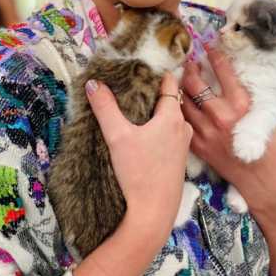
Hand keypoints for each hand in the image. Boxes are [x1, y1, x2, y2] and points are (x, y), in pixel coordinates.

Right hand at [85, 72, 192, 240]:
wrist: (154, 212)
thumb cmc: (138, 173)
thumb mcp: (117, 136)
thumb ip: (105, 107)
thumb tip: (92, 83)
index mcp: (172, 116)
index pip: (169, 81)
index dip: (157, 70)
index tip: (143, 64)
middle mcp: (183, 127)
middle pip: (170, 99)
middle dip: (153, 90)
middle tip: (133, 83)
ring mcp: (183, 145)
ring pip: (170, 118)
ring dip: (156, 110)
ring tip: (136, 106)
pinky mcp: (178, 159)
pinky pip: (170, 133)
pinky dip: (159, 127)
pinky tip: (143, 133)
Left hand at [181, 50, 275, 213]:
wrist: (262, 179)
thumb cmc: (270, 145)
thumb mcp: (270, 113)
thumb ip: (256, 92)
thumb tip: (245, 70)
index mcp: (241, 105)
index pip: (223, 71)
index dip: (214, 56)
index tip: (210, 49)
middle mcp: (221, 116)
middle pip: (195, 83)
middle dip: (191, 68)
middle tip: (192, 63)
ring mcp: (206, 132)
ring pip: (183, 101)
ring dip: (181, 87)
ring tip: (182, 79)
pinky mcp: (198, 145)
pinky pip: (183, 121)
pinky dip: (180, 110)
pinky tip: (180, 103)